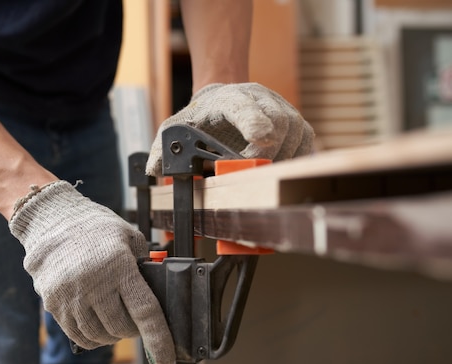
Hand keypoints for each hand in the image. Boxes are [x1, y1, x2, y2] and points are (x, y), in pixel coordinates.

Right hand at [9, 181, 175, 363]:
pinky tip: (95, 323)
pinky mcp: (54, 303)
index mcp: (119, 266)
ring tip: (113, 319)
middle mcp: (94, 284)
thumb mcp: (128, 236)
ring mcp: (71, 296)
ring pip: (98, 336)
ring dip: (111, 335)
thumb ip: (144, 264)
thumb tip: (159, 293)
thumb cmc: (95, 227)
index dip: (158, 340)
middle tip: (133, 320)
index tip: (166, 362)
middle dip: (132, 330)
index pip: (145, 312)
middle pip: (121, 328)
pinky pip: (77, 335)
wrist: (52, 220)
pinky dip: (91, 337)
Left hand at [146, 82, 314, 175]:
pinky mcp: (296, 121)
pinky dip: (295, 158)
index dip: (253, 123)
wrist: (221, 98)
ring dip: (281, 158)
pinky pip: (306, 141)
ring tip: (261, 170)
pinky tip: (279, 168)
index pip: (244, 107)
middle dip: (267, 153)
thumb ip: (163, 147)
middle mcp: (260, 97)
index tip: (258, 140)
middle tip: (250, 171)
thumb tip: (153, 170)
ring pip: (295, 133)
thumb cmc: (200, 118)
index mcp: (229, 98)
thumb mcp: (176, 127)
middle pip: (277, 124)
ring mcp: (282, 107)